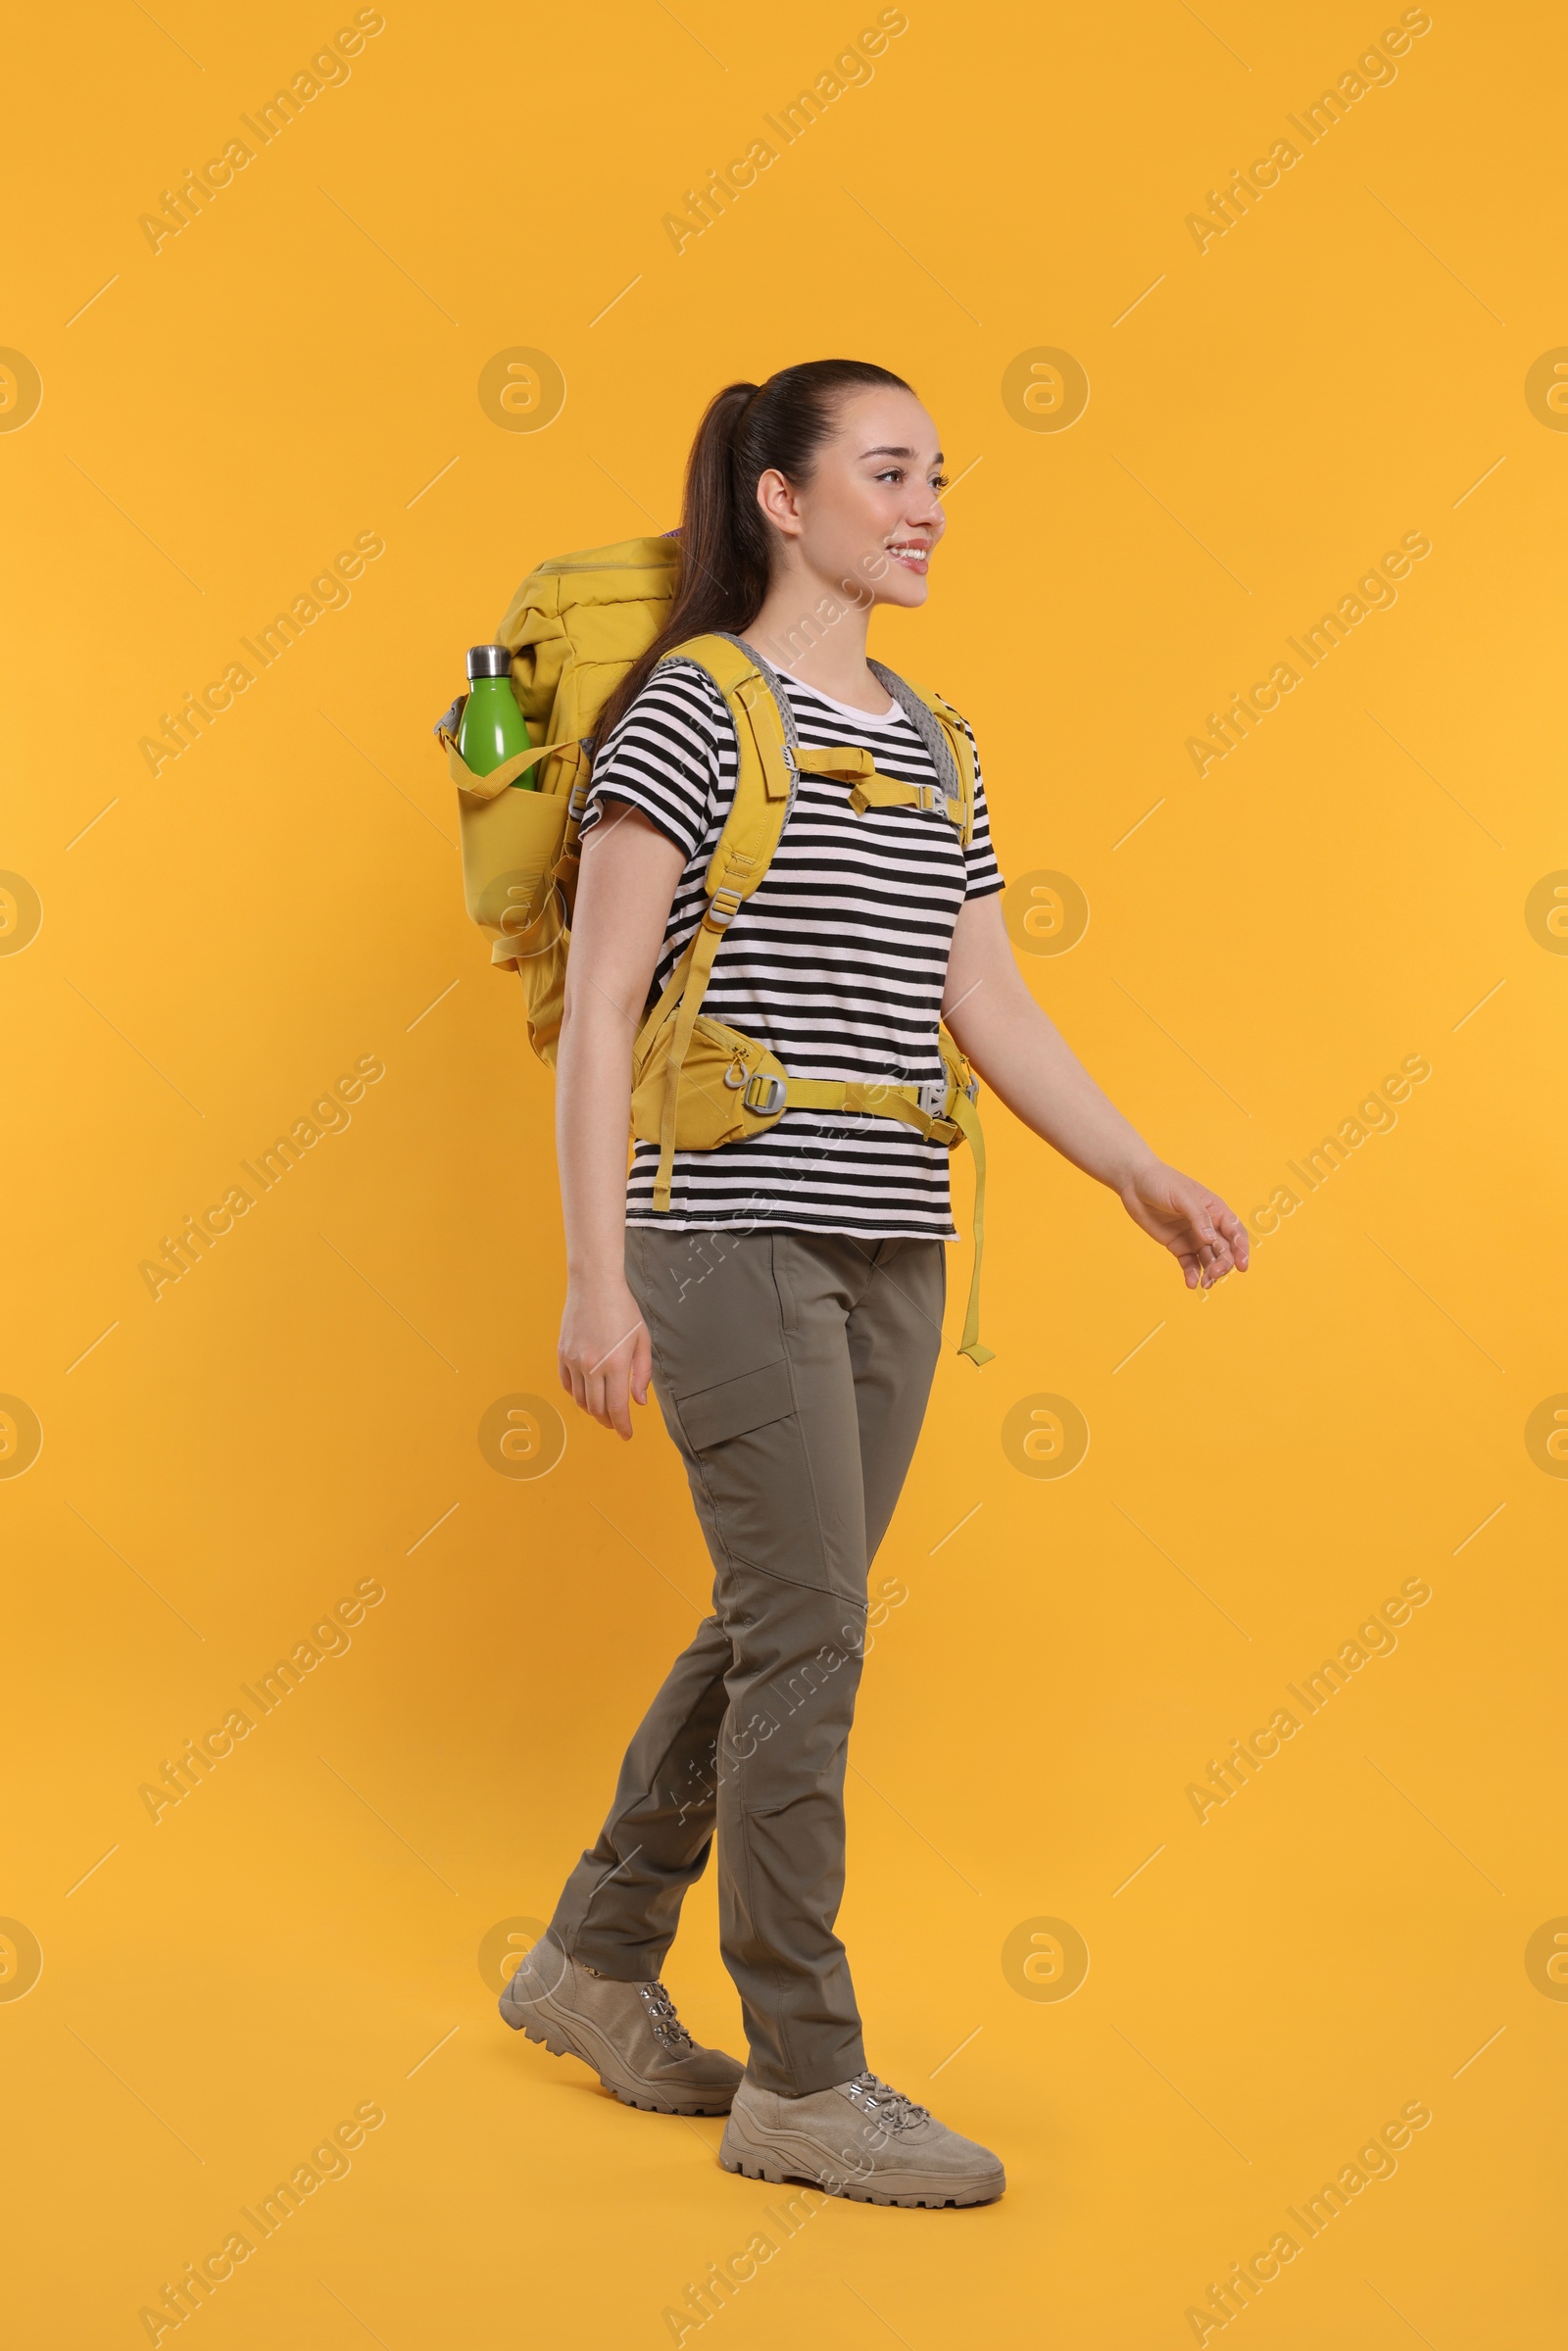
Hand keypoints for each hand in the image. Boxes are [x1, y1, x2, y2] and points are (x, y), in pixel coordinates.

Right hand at [558, 1275, 651, 1438]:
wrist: (594, 1284)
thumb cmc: (623, 1309)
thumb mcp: (642, 1339)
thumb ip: (642, 1373)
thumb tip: (638, 1402)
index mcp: (616, 1364)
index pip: (617, 1407)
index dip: (622, 1426)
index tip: (626, 1434)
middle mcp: (592, 1366)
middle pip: (597, 1409)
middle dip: (608, 1421)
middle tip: (616, 1424)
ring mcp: (574, 1360)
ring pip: (581, 1399)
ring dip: (592, 1410)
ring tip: (603, 1410)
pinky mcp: (562, 1353)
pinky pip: (567, 1384)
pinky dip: (577, 1395)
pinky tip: (587, 1393)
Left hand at [1117, 1161, 1250, 1289]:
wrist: (1135, 1183)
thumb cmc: (1162, 1181)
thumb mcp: (1182, 1195)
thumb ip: (1198, 1216)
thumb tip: (1210, 1239)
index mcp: (1216, 1210)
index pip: (1235, 1232)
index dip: (1241, 1249)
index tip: (1242, 1266)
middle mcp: (1208, 1226)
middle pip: (1224, 1250)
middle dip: (1223, 1264)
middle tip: (1214, 1274)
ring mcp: (1194, 1237)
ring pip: (1209, 1260)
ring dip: (1210, 1273)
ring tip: (1204, 1283)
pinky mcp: (1178, 1246)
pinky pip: (1189, 1263)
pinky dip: (1192, 1274)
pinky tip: (1191, 1284)